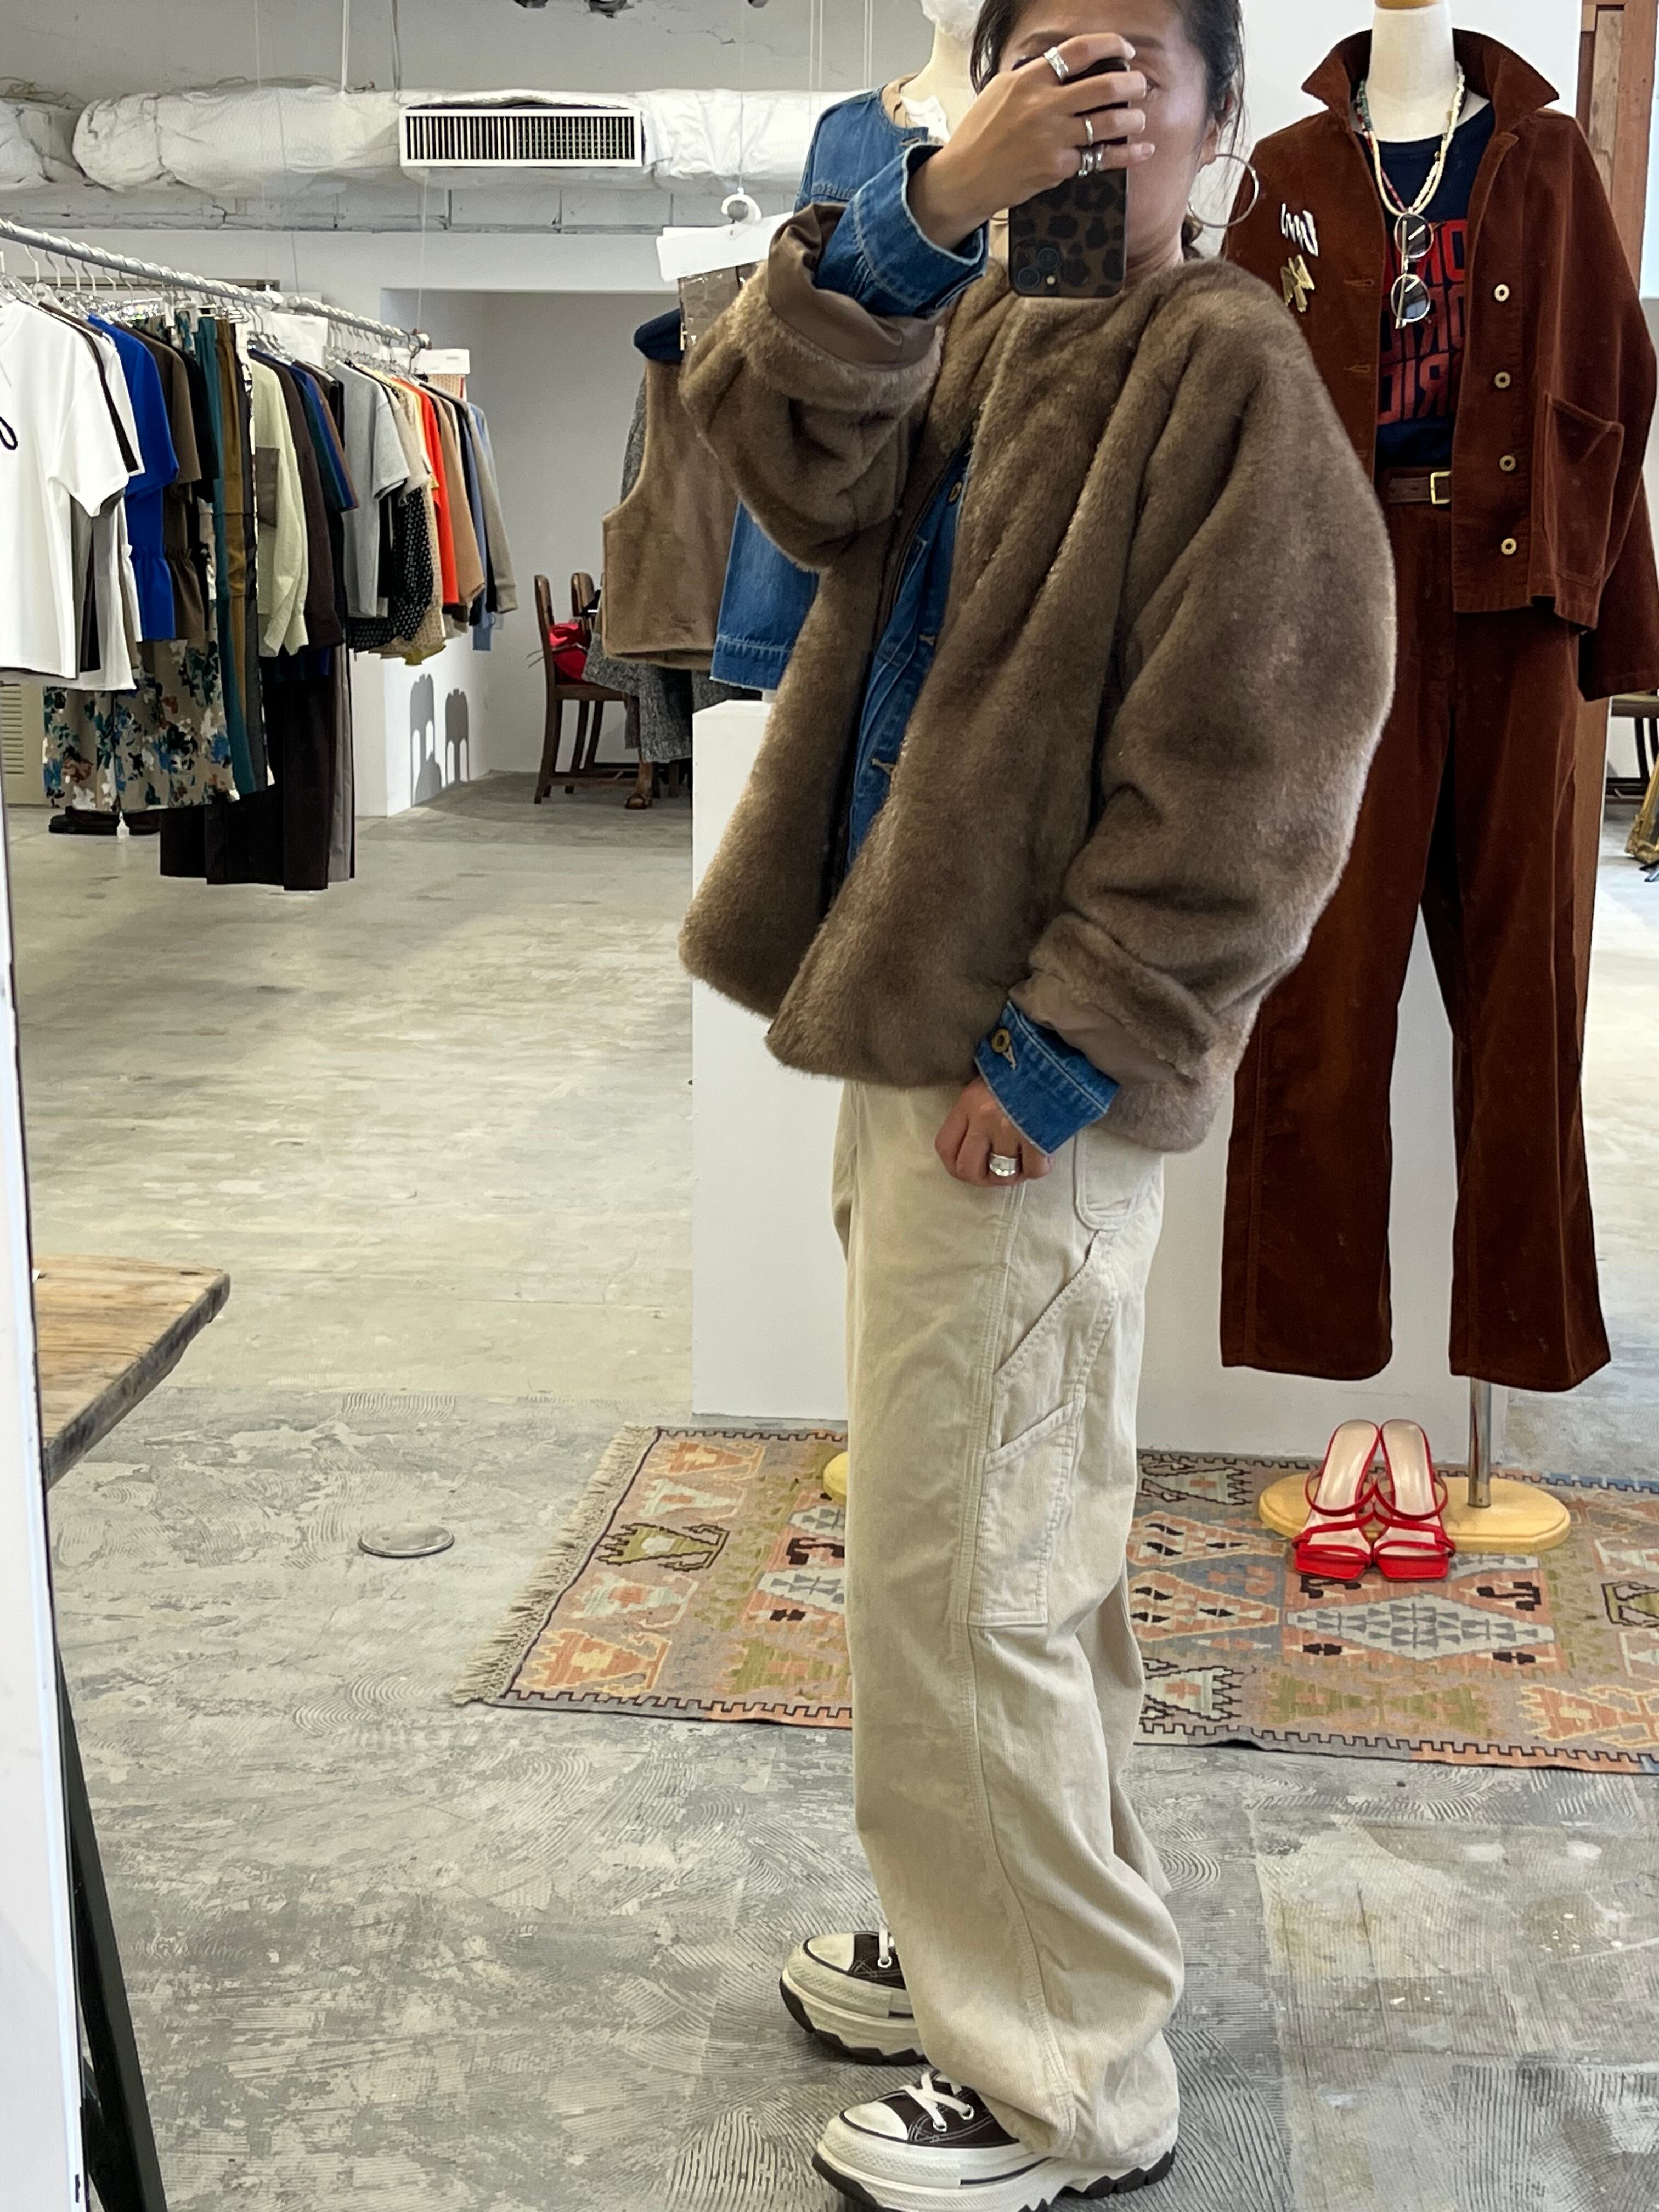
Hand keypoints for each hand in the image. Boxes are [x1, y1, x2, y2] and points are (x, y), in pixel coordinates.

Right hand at [908, 33, 1152, 252]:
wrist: (964, 178)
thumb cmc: (979, 135)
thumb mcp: (1000, 92)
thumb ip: (1032, 77)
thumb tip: (1062, 67)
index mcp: (1030, 80)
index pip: (1079, 51)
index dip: (1110, 44)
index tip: (1125, 49)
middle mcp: (1044, 105)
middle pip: (1103, 85)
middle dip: (1131, 83)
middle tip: (1139, 85)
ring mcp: (1052, 137)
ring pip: (1109, 121)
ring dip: (1133, 118)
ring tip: (1139, 117)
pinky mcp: (1057, 167)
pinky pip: (1101, 158)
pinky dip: (1128, 154)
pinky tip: (1144, 150)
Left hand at [935, 1077, 1052, 1188]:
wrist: (1058, 1059)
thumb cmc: (1025, 1069)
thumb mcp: (991, 1082)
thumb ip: (978, 1110)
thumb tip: (978, 1144)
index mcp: (969, 1103)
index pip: (945, 1147)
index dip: (956, 1165)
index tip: (972, 1167)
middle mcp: (984, 1118)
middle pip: (968, 1169)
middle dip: (984, 1178)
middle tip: (1001, 1171)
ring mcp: (1009, 1129)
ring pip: (1003, 1172)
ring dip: (1016, 1172)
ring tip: (1027, 1158)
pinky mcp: (1036, 1138)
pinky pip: (1033, 1170)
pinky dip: (1038, 1167)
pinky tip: (1045, 1153)